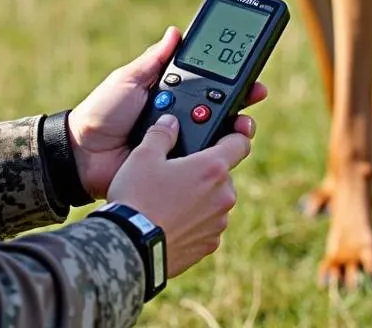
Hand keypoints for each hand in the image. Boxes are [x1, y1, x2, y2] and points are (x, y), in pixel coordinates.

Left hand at [68, 26, 267, 198]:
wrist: (82, 153)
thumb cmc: (103, 111)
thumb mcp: (129, 79)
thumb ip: (154, 59)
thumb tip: (176, 32)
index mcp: (171, 95)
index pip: (208, 84)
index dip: (231, 78)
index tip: (251, 71)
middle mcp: (180, 119)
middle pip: (221, 109)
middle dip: (242, 101)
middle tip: (256, 94)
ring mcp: (180, 146)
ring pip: (217, 138)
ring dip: (234, 129)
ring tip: (244, 124)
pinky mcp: (177, 171)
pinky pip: (202, 164)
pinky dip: (216, 158)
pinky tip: (227, 151)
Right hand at [107, 114, 252, 277]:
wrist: (130, 249)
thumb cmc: (138, 198)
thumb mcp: (143, 155)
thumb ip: (162, 133)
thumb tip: (170, 122)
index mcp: (213, 168)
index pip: (240, 143)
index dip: (236, 134)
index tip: (231, 132)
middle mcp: (223, 196)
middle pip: (223, 174)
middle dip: (204, 171)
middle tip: (177, 173)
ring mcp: (217, 224)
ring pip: (215, 201)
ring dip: (200, 197)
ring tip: (169, 200)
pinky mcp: (207, 246)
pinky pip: (206, 225)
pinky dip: (194, 221)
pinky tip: (169, 220)